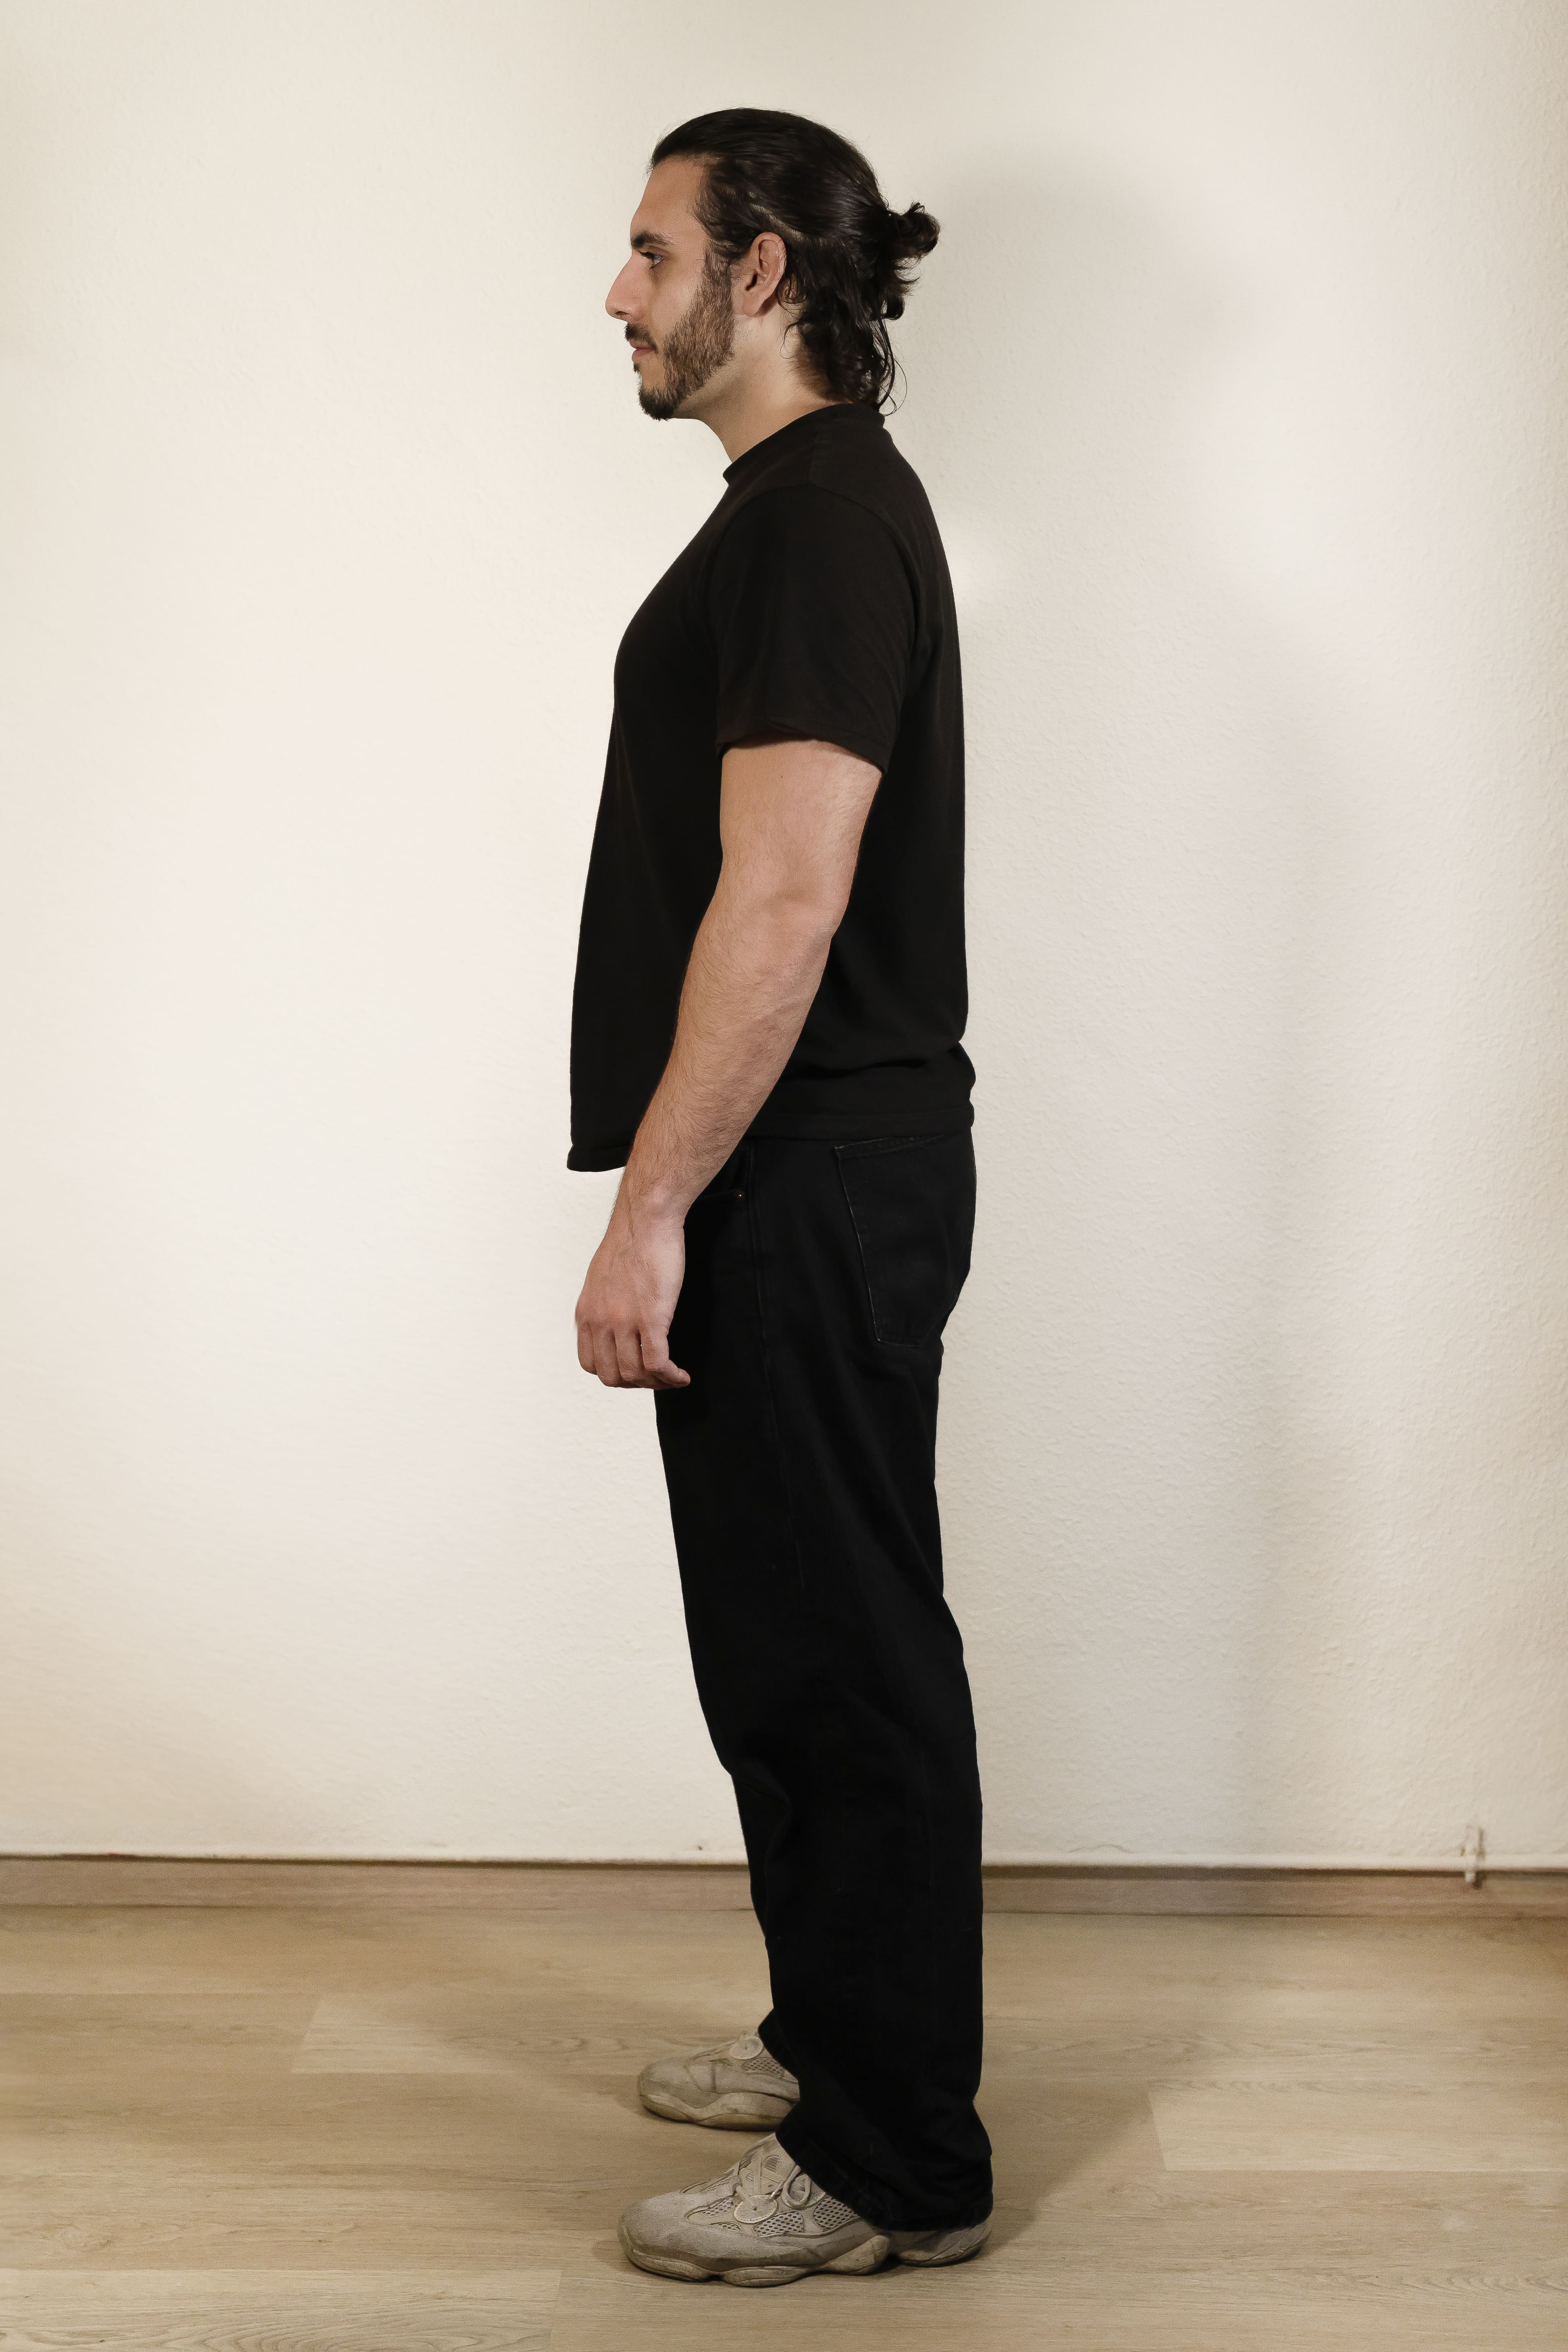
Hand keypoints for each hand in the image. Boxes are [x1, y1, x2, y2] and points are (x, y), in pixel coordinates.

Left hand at [574, 1196, 690, 1388]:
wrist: (646, 1219)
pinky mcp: (650, 1318)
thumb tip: (614, 1322)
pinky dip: (671, 1377)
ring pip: (636, 1374)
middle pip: (612, 1376)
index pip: (591, 1364)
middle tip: (657, 1377)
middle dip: (636, 1383)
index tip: (635, 1369)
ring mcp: (623, 1322)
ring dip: (657, 1383)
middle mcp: (600, 1321)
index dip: (614, 1373)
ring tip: (673, 1376)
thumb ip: (604, 1304)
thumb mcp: (602, 1278)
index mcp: (586, 1313)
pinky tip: (682, 1376)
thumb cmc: (632, 1242)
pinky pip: (657, 1363)